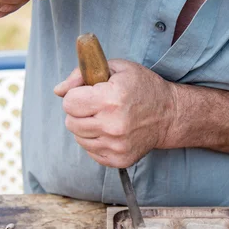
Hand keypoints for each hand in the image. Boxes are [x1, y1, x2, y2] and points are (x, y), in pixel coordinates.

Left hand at [54, 60, 177, 167]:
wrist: (170, 115)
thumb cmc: (143, 87)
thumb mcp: (117, 68)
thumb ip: (82, 74)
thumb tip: (58, 91)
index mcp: (111, 99)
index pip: (69, 103)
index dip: (76, 95)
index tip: (89, 93)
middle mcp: (112, 125)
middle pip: (70, 122)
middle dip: (79, 112)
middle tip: (97, 106)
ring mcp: (116, 145)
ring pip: (78, 138)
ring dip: (87, 127)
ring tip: (105, 118)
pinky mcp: (119, 159)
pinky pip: (91, 152)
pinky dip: (96, 141)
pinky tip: (111, 131)